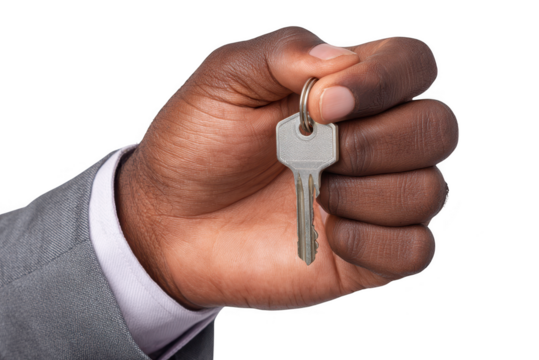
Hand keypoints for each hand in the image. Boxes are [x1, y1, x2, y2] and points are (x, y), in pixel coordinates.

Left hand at [115, 26, 457, 310]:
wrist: (171, 221)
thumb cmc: (197, 145)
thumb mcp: (226, 82)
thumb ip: (283, 54)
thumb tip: (343, 57)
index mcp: (346, 93)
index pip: (412, 64)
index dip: (385, 79)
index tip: (325, 105)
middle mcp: (372, 144)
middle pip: (436, 128)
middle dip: (379, 142)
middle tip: (318, 154)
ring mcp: (373, 201)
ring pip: (428, 190)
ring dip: (368, 193)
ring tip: (313, 193)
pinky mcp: (367, 256)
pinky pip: (414, 251)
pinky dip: (375, 242)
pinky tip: (328, 233)